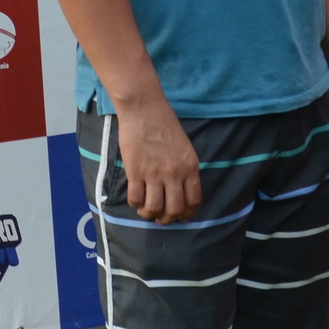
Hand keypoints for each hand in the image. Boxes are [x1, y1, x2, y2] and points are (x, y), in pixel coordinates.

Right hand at [115, 96, 201, 223]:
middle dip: (167, 219)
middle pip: (174, 209)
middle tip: (160, 217)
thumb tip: (179, 190)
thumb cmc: (164, 124)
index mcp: (190, 167)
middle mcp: (175, 173)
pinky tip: (135, 198)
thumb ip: (184, 168)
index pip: (194, 200)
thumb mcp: (184, 147)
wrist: (144, 109)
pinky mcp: (135, 171)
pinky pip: (136, 197)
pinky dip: (135, 203)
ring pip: (154, 208)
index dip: (187, 214)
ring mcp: (154, 173)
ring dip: (149, 213)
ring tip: (145, 210)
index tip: (181, 217)